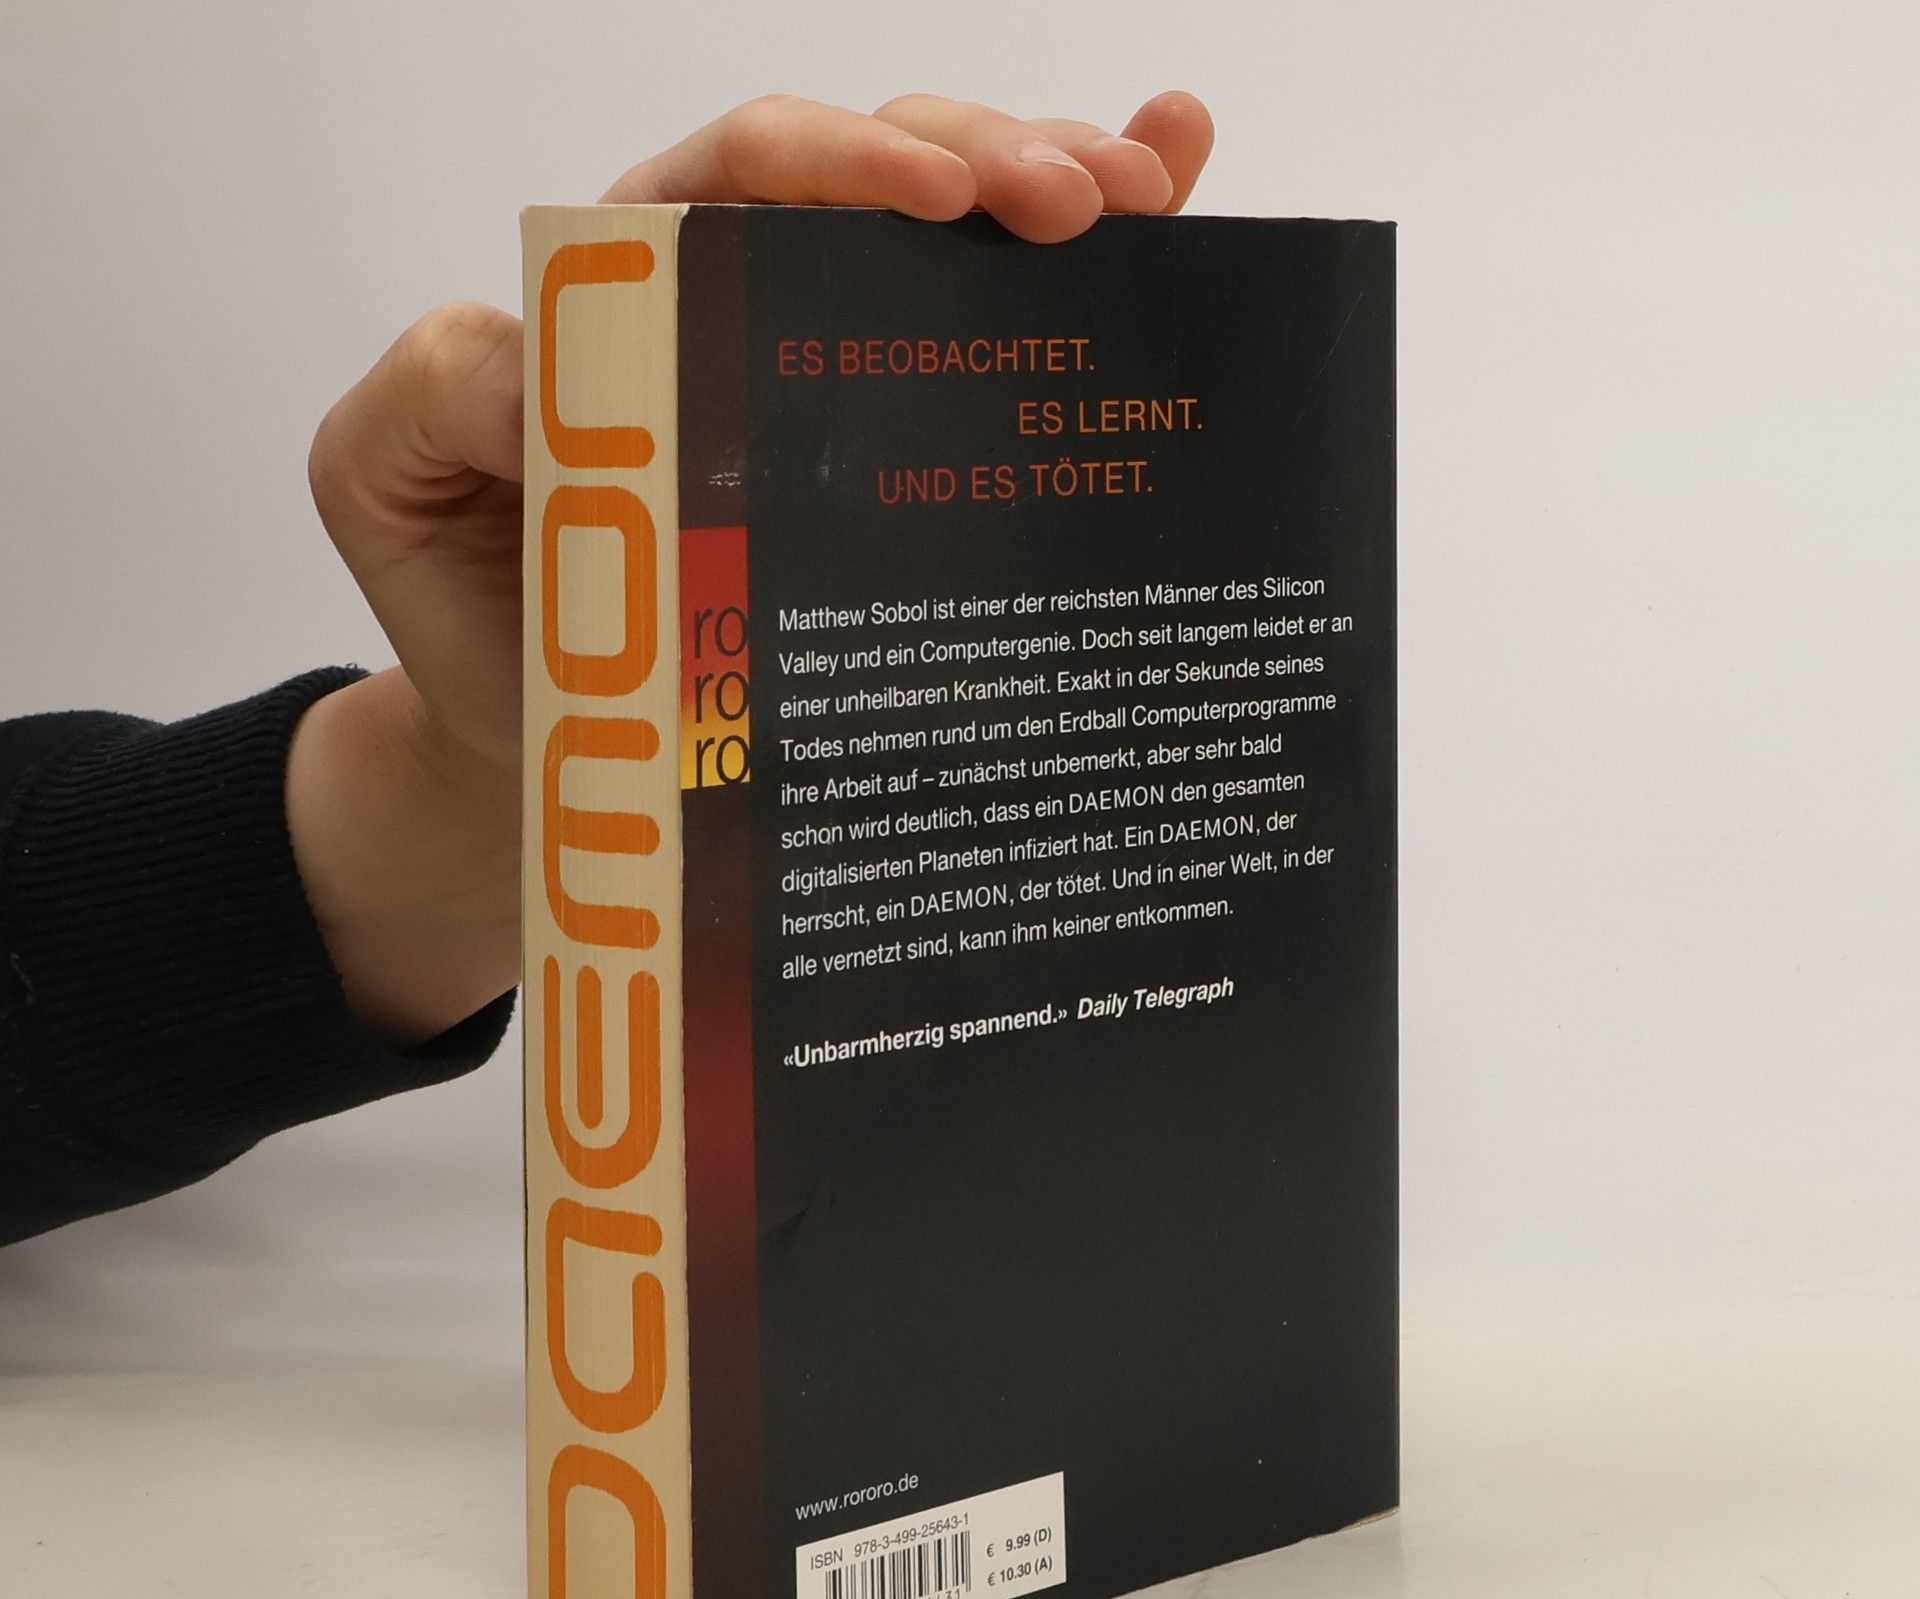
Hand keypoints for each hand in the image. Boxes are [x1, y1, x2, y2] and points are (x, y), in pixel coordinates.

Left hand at [294, 90, 1214, 1046]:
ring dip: (1061, 189)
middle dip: (988, 163)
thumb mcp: (389, 481)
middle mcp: (752, 307)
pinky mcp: (899, 456)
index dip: (845, 157)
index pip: (746, 171)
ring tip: (1148, 196)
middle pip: (881, 177)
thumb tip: (551, 350)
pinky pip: (999, 328)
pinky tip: (1176, 183)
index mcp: (641, 288)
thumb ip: (435, 387)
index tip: (939, 201)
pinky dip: (1096, 258)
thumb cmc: (484, 612)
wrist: (547, 746)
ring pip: (960, 235)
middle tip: (1082, 209)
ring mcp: (837, 378)